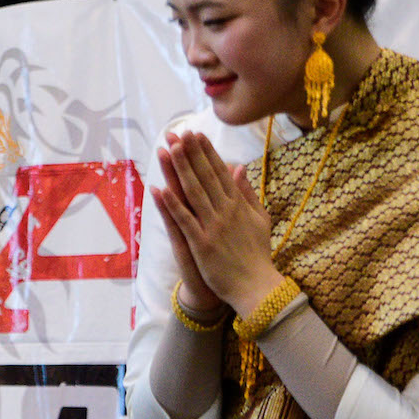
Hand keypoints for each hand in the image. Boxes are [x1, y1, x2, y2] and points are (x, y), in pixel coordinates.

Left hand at [156, 132, 281, 314]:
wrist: (256, 286)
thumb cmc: (257, 253)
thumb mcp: (260, 219)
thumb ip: (248, 192)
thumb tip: (239, 167)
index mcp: (238, 204)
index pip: (220, 172)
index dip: (206, 152)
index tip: (196, 133)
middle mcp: (226, 211)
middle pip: (204, 176)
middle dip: (190, 153)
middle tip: (176, 132)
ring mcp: (213, 226)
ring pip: (193, 192)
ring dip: (179, 170)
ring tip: (167, 150)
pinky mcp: (202, 243)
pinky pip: (184, 220)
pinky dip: (171, 204)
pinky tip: (159, 189)